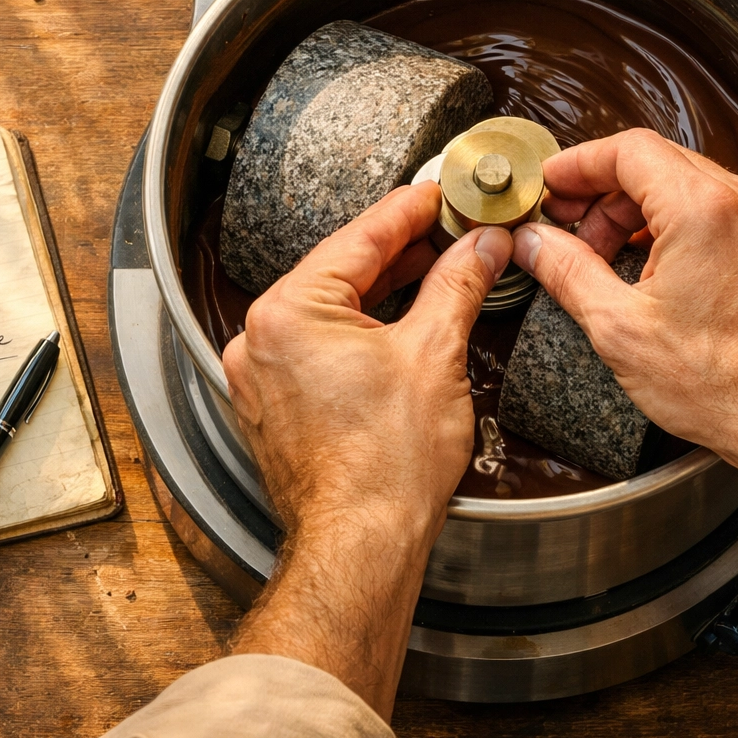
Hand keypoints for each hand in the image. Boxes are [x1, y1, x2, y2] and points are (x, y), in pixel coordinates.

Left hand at [222, 181, 511, 717]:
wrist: (361, 544)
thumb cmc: (385, 467)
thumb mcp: (434, 354)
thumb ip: (456, 286)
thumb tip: (479, 247)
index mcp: (288, 312)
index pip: (360, 238)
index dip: (412, 211)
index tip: (442, 193)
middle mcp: (259, 339)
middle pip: (339, 273)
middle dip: (400, 252)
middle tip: (451, 230)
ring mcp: (259, 376)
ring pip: (327, 313)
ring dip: (380, 293)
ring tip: (435, 273)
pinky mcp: (271, 408)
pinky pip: (315, 350)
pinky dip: (356, 333)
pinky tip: (397, 328)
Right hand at [516, 128, 737, 571]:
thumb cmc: (726, 385)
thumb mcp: (619, 327)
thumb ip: (566, 271)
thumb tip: (535, 243)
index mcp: (704, 210)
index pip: (629, 150)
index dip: (579, 163)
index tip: (552, 184)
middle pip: (660, 164)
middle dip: (605, 193)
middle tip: (570, 228)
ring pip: (693, 187)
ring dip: (641, 211)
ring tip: (610, 258)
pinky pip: (725, 212)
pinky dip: (681, 226)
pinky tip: (657, 269)